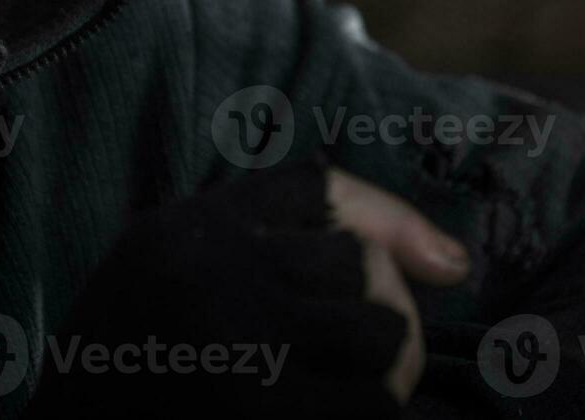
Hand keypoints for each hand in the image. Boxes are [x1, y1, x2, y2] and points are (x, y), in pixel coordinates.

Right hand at [30, 153, 471, 418]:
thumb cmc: (130, 367)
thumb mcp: (176, 268)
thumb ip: (274, 237)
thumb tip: (454, 264)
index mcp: (188, 228)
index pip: (321, 188)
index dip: (393, 223)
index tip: (444, 267)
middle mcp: (214, 272)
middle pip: (364, 263)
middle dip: (389, 312)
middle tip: (373, 356)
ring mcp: (238, 348)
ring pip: (384, 333)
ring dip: (390, 369)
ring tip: (354, 394)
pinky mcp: (258, 415)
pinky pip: (372, 405)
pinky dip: (375, 412)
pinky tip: (343, 414)